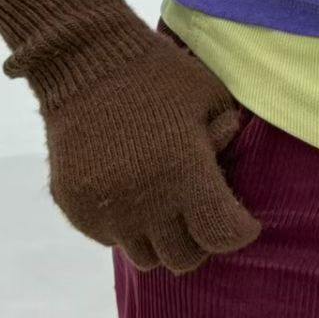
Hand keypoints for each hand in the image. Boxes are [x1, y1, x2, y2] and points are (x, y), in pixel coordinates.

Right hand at [0, 0, 261, 273]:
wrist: (83, 59)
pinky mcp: (75, 207)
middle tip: (201, 214)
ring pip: (145, 256)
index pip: (222, 236)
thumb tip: (227, 165)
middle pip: (184, 259)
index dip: (240, 230)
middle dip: (200, 240)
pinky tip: (131, 195)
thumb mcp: (209, 97)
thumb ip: (226, 136)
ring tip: (165, 208)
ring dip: (161, 238)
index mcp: (185, 175)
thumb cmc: (157, 73)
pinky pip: (109, 238)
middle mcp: (145, 202)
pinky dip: (125, 226)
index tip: (243, 220)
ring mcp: (105, 209)